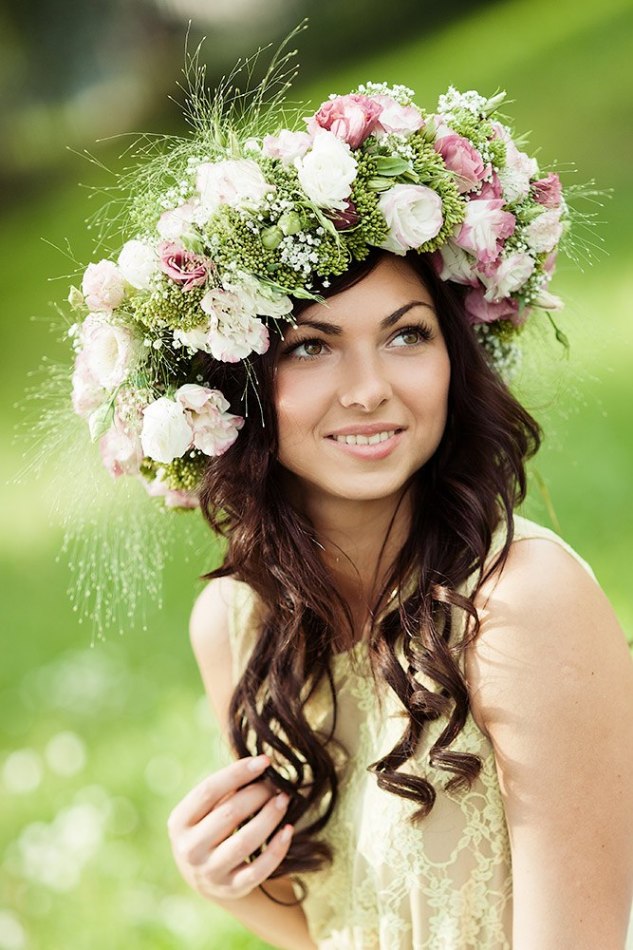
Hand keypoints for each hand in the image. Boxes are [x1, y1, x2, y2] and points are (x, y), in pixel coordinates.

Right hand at [167, 754, 293, 900]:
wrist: (207, 878)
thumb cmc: (211, 830)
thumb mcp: (205, 811)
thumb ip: (224, 790)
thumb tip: (260, 765)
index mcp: (179, 822)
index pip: (209, 791)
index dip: (238, 773)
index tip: (264, 761)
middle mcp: (189, 849)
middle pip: (229, 814)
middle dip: (258, 794)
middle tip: (277, 784)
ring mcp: (209, 872)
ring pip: (245, 841)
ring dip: (269, 817)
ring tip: (284, 800)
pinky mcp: (231, 889)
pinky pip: (259, 869)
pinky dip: (277, 848)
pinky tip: (288, 830)